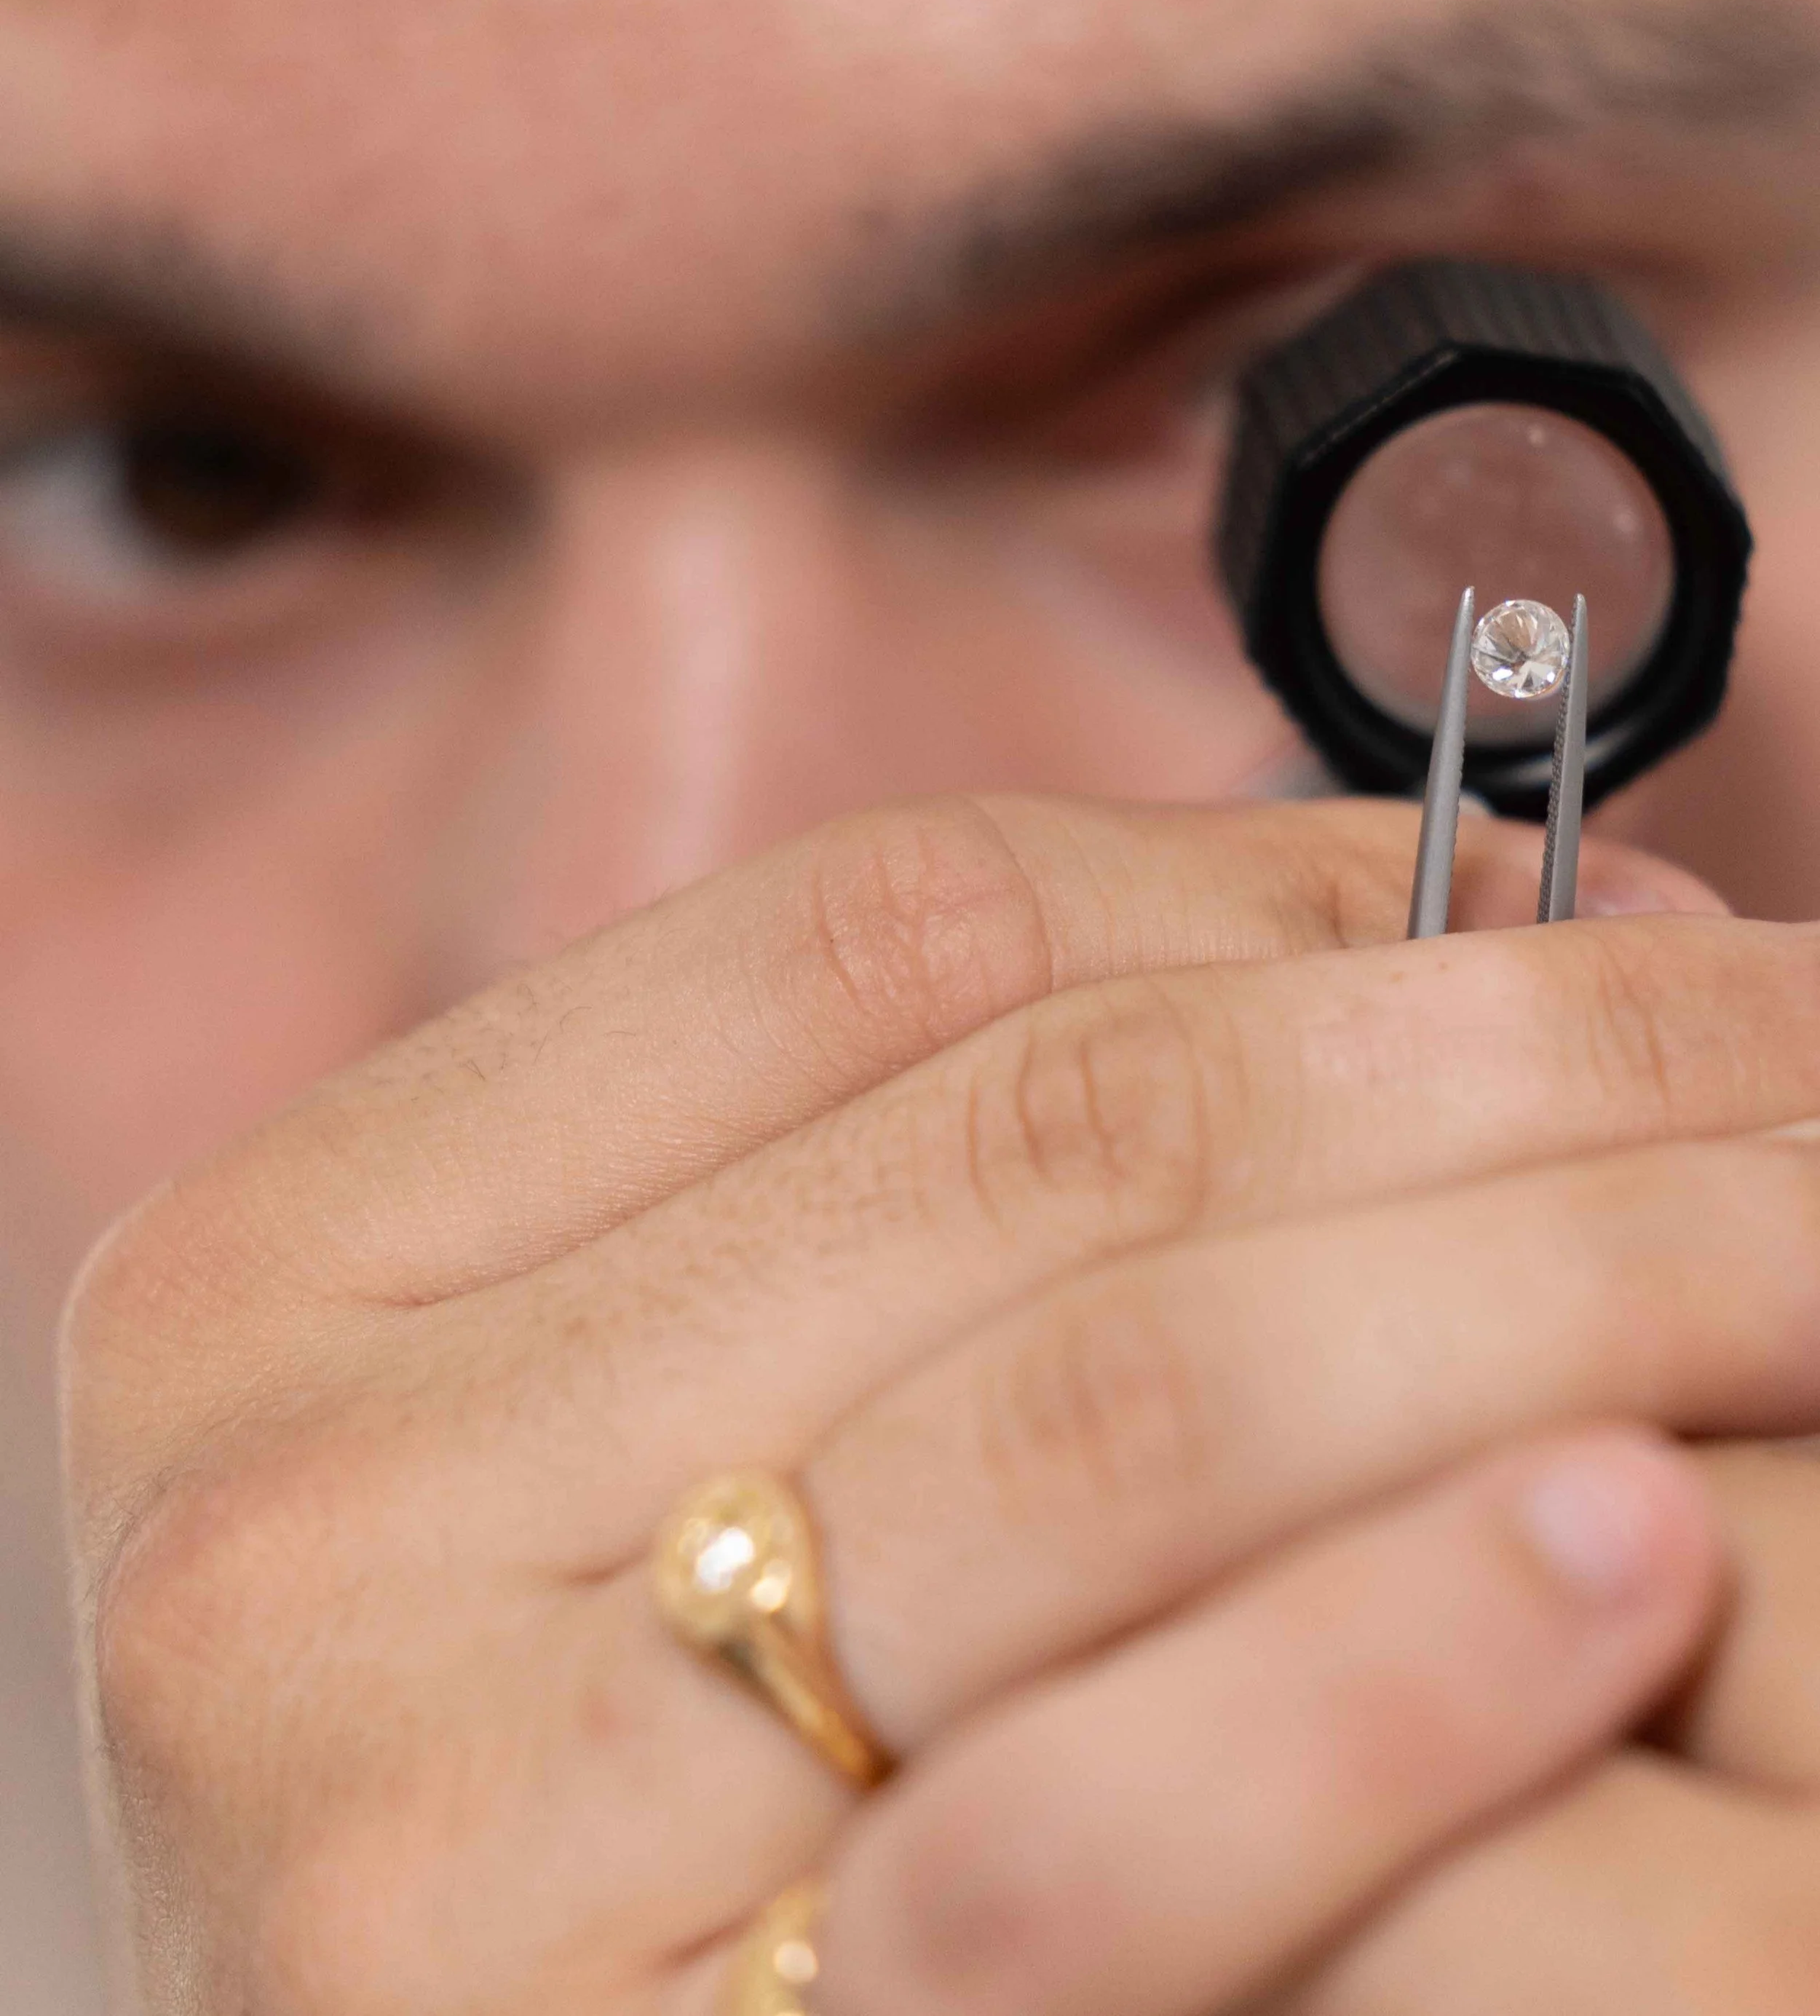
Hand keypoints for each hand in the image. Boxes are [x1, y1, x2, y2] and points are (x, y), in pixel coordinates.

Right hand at [63, 794, 1819, 2013]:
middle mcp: (290, 1522)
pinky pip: (1080, 1842)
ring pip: (1108, 1418)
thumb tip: (1430, 931)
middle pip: (1046, 1147)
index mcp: (271, 1276)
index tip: (1578, 886)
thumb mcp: (608, 1423)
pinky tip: (1630, 1547)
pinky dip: (1403, 1667)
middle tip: (1794, 1015)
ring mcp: (424, 1841)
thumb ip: (914, 1177)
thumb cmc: (541, 1771)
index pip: (886, 939)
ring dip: (1551, 1295)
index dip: (1282, 876)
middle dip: (1513, 1049)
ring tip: (1803, 1229)